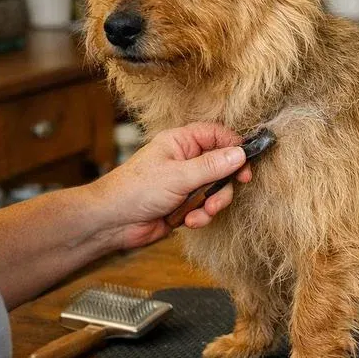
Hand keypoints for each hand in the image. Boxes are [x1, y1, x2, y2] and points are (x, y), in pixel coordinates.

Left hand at [88, 122, 252, 248]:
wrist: (113, 222)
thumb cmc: (136, 189)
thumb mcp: (178, 176)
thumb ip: (212, 166)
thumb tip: (241, 154)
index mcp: (181, 142)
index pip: (217, 135)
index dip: (234, 148)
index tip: (245, 166)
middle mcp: (186, 160)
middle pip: (222, 166)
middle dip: (223, 185)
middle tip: (222, 196)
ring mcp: (186, 183)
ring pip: (216, 190)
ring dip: (212, 204)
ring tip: (201, 213)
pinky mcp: (184, 204)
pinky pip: (205, 208)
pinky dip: (201, 216)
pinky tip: (188, 222)